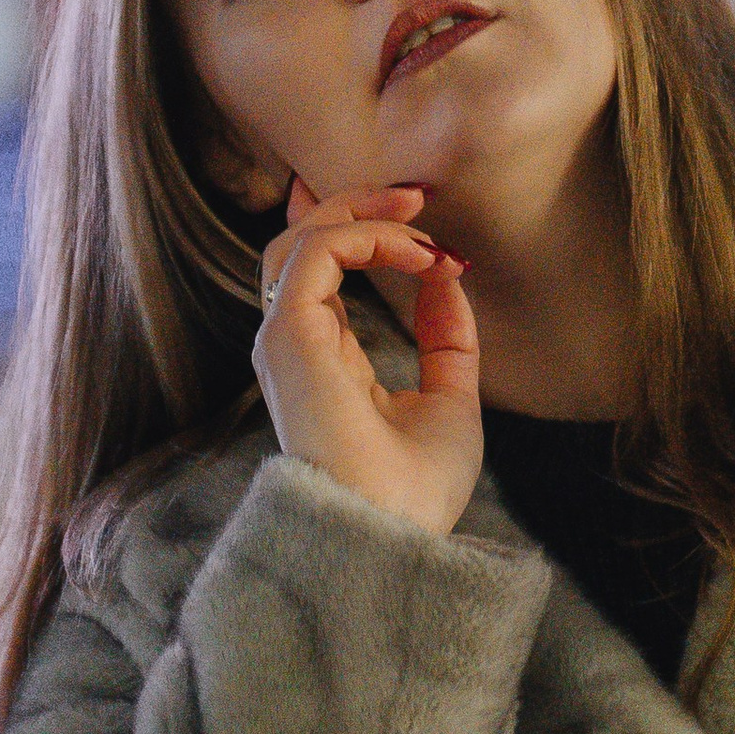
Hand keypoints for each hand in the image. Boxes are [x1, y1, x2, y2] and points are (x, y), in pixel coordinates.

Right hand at [253, 179, 481, 537]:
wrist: (391, 538)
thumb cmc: (414, 492)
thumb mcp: (449, 400)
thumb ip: (446, 337)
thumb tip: (448, 274)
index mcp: (322, 359)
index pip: (320, 273)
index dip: (364, 233)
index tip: (428, 232)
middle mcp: (293, 344)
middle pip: (300, 245)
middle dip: (356, 205)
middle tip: (416, 195)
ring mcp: (285, 339)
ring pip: (299, 240)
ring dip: (361, 213)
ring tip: (417, 218)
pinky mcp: (289, 336)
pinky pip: (317, 253)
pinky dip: (368, 237)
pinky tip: (417, 255)